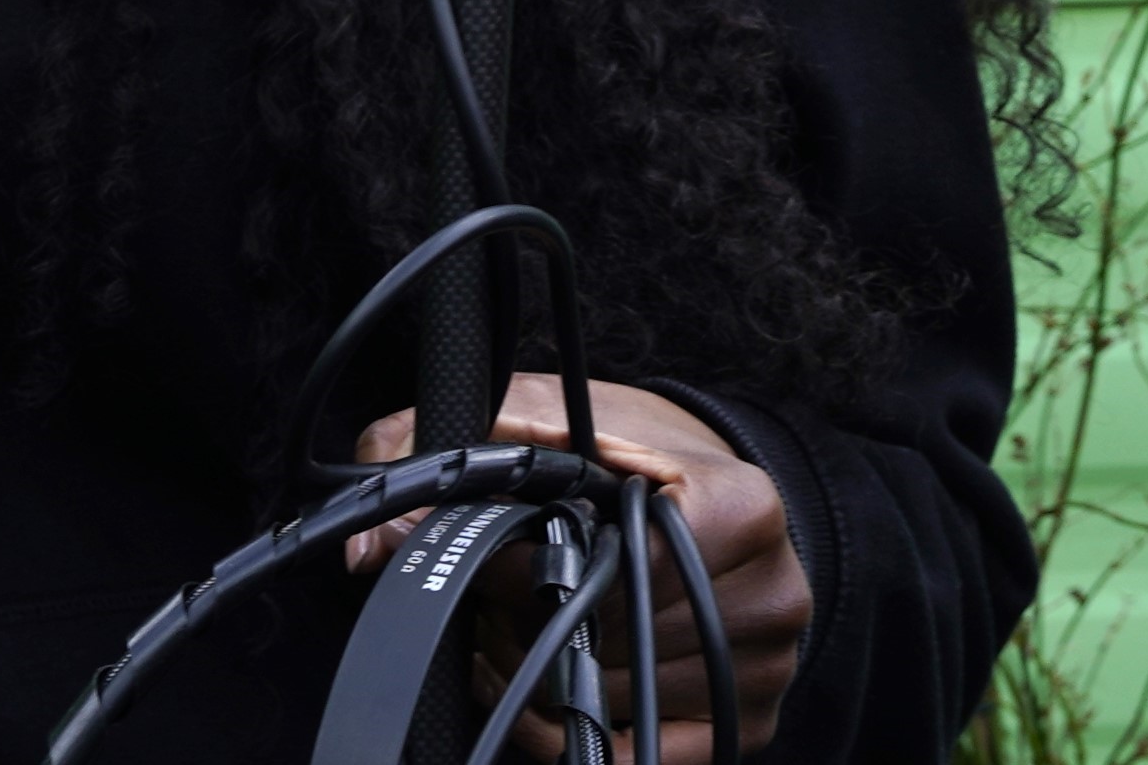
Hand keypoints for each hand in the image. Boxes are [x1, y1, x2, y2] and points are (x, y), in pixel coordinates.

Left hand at [349, 377, 805, 763]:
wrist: (711, 490)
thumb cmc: (631, 453)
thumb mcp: (545, 416)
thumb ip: (453, 448)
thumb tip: (375, 543)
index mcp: (743, 506)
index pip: (621, 567)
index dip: (533, 571)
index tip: (499, 556)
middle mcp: (772, 592)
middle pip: (609, 639)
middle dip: (533, 621)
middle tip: (506, 595)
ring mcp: (764, 667)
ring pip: (611, 698)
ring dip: (543, 676)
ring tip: (528, 627)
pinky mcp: (742, 723)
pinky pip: (633, 758)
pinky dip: (571, 730)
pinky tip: (553, 686)